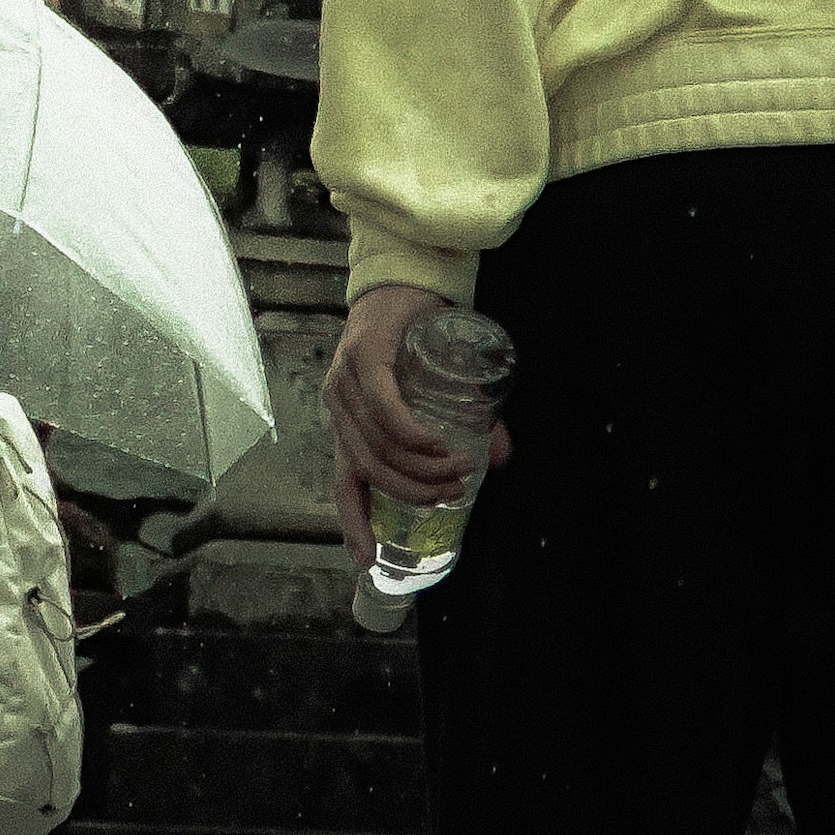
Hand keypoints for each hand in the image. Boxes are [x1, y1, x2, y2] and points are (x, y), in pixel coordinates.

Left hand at [322, 285, 504, 571]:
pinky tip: (436, 445)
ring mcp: (343, 382)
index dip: (353, 522)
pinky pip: (383, 409)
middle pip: (368, 468)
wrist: (410, 274)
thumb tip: (498, 462)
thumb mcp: (439, 387)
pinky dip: (410, 433)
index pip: (344, 480)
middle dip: (413, 491)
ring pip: (376, 444)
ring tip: (459, 470)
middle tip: (453, 495)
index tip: (369, 560)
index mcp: (346, 420)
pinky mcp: (362, 358)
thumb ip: (464, 425)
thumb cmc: (418, 334)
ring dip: (420, 467)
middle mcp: (337, 405)